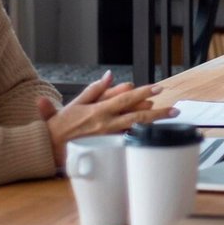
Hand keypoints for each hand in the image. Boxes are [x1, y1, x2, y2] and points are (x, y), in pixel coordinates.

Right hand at [40, 71, 176, 164]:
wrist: (49, 146)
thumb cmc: (62, 125)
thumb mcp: (76, 102)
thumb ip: (95, 89)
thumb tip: (109, 76)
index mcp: (99, 110)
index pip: (125, 99)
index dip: (143, 93)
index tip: (158, 88)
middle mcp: (106, 124)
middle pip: (137, 117)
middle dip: (158, 113)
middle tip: (175, 109)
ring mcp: (108, 138)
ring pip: (135, 130)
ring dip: (153, 125)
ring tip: (169, 120)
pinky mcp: (107, 148)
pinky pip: (127, 142)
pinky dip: (140, 137)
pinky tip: (153, 136)